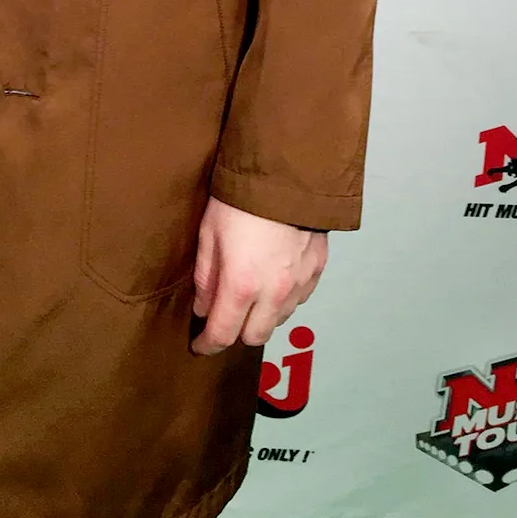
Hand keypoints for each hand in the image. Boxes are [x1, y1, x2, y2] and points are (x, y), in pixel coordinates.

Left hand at [189, 196, 327, 354]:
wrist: (286, 172)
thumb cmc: (240, 199)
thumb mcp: (209, 233)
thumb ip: (205, 277)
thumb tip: (202, 307)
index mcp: (241, 285)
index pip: (223, 334)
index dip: (208, 345)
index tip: (200, 345)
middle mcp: (274, 293)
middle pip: (254, 337)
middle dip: (236, 332)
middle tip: (225, 314)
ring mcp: (300, 283)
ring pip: (279, 320)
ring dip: (262, 315)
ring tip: (251, 292)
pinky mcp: (317, 270)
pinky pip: (299, 298)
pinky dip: (284, 297)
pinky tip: (274, 277)